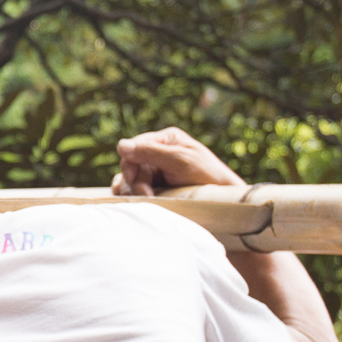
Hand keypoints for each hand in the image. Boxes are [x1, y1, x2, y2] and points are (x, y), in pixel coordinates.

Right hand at [112, 127, 245, 194]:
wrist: (221, 201)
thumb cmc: (207, 177)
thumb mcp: (180, 161)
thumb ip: (151, 151)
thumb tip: (120, 145)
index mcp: (166, 140)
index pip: (135, 146)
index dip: (130, 161)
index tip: (133, 178)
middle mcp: (158, 153)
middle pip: (131, 164)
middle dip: (136, 181)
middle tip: (147, 195)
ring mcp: (156, 172)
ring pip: (129, 179)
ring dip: (133, 190)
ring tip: (146, 201)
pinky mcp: (155, 188)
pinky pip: (133, 189)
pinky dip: (132, 195)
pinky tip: (136, 202)